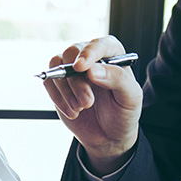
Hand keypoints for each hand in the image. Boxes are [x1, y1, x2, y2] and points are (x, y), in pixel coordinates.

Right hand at [43, 36, 141, 175]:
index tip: (81, 67)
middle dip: (77, 81)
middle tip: (87, 102)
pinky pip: (49, 82)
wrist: (109, 136)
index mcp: (112, 56)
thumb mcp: (131, 98)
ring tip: (81, 109)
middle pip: (73, 53)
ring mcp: (72, 70)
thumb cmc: (123, 113)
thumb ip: (117, 79)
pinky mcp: (59, 84)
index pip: (99, 44)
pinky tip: (73, 112)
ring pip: (57, 66)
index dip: (89, 53)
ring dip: (66, 91)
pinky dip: (58, 98)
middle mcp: (91, 58)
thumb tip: (92, 69)